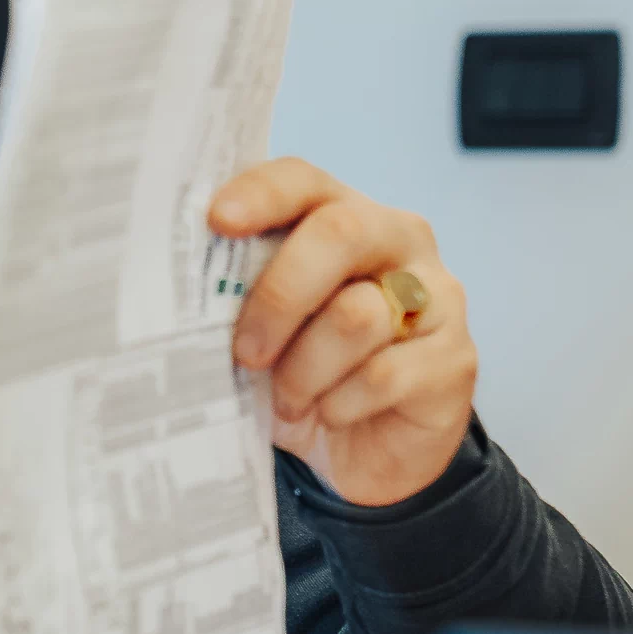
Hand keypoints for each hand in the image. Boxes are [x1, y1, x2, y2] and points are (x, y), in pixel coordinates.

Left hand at [209, 158, 476, 507]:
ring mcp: (437, 297)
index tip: (218, 221)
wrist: (368, 452)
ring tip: (289, 400)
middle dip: (280, 294)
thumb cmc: (307, 375)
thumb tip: (177, 293)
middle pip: (341, 232)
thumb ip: (240, 299)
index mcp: (344, 217)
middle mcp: (400, 242)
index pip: (304, 181)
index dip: (261, 194)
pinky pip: (383, 375)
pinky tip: (330, 414)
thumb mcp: (264, 333)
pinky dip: (339, 404)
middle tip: (245, 351)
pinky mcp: (455, 358)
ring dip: (304, 370)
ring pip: (357, 315)